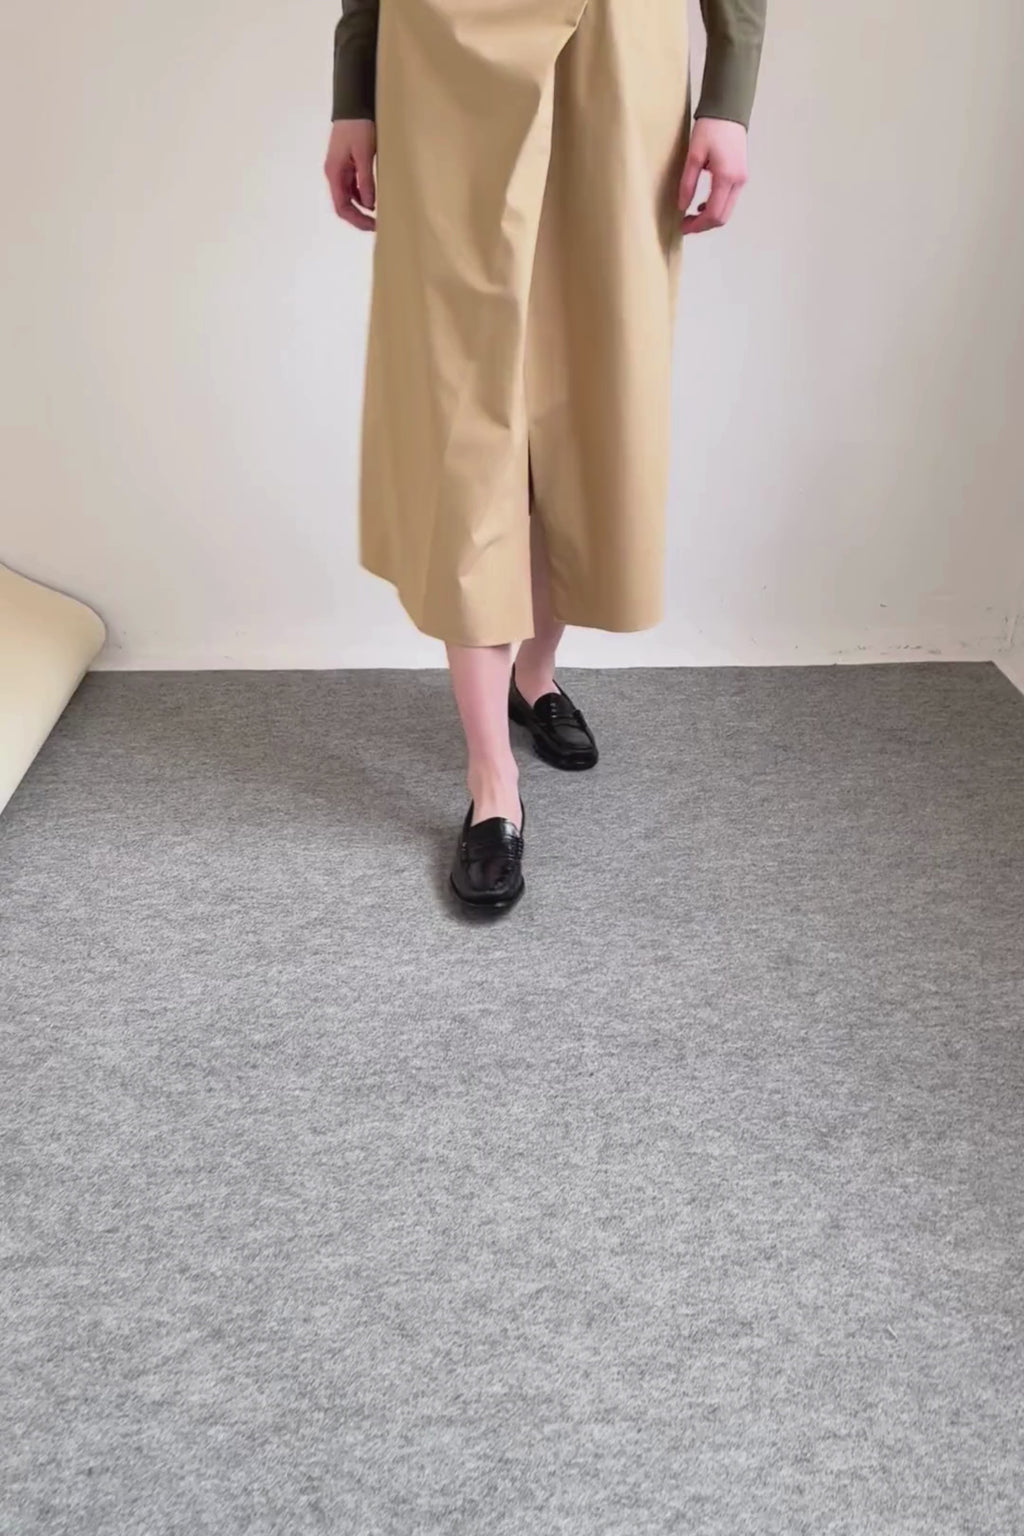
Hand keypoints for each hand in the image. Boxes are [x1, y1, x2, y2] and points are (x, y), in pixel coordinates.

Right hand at [324, 119, 376, 231]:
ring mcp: (340, 170)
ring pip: (349, 197)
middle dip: (359, 217)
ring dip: (362, 208)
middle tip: (377, 225)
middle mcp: (334, 174)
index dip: (357, 220)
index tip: (373, 226)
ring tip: (379, 214)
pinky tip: (375, 198)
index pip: (342, 207)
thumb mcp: (364, 154)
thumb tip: (369, 204)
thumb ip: (365, 180)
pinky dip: (363, 195)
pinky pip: (353, 186)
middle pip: (344, 205)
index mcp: (335, 173)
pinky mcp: (347, 165)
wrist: (353, 104)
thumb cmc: (357, 126)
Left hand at [678, 118, 747, 234]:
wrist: (729, 111)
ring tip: (691, 215)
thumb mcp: (693, 155)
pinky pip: (729, 200)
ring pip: (727, 211)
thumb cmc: (710, 129)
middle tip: (686, 224)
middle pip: (722, 217)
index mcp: (726, 177)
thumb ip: (688, 183)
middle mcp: (738, 182)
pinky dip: (716, 207)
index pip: (714, 214)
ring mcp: (742, 180)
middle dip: (703, 225)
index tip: (682, 227)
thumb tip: (682, 206)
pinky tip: (702, 204)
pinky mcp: (741, 176)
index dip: (697, 225)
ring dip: (710, 217)